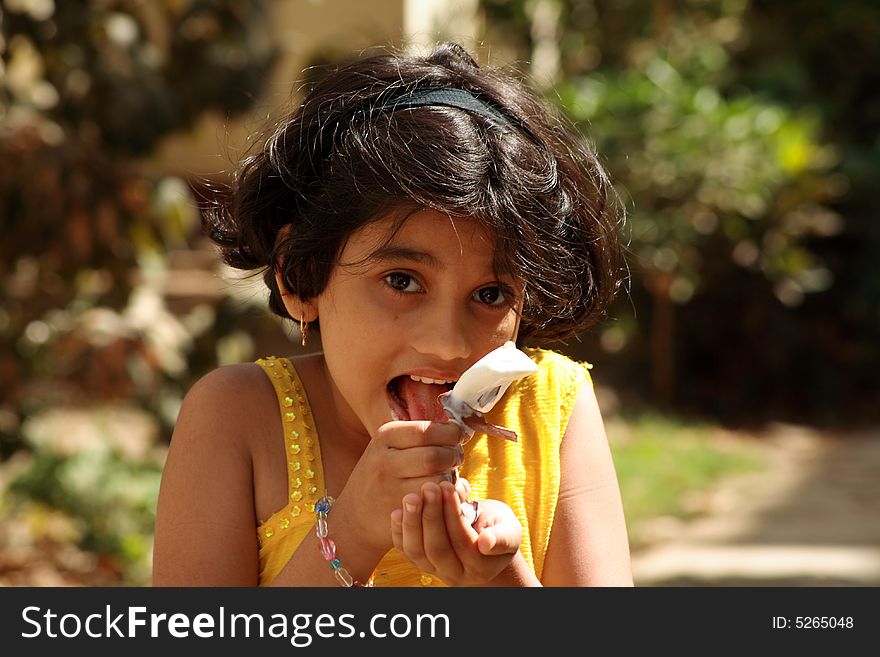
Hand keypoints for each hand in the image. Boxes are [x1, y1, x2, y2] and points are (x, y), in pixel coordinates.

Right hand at [333, 421, 468, 553]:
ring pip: (438, 480)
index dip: (451, 433)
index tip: (459, 437)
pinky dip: (448, 499)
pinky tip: (445, 495)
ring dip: (452, 478)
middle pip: (435, 456)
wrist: (355, 515)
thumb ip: (421, 436)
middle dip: (454, 456)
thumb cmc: (381, 475)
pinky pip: (436, 504)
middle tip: (457, 458)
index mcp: (385, 437)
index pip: (427, 430)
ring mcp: (391, 490)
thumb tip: (461, 430)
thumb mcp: (390, 447)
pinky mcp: (401, 514)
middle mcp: (385, 461)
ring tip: (448, 476)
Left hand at [390, 481, 522, 585]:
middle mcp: (456, 573)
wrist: (484, 541)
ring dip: (411, 523)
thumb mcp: (509, 530)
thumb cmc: (497, 528)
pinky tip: (397, 511)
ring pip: (417, 552)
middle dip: (431, 516)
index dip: (453, 513)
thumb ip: (501, 537)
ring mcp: (435, 570)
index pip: (462, 540)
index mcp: (480, 565)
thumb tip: (486, 542)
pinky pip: (405, 551)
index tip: (447, 486)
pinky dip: (398, 532)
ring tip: (411, 497)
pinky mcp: (421, 562)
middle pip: (438, 548)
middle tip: (428, 487)